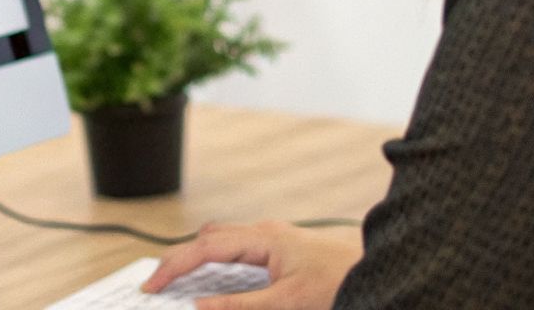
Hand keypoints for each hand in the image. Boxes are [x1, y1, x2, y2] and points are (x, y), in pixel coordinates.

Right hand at [141, 220, 362, 309]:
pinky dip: (218, 262)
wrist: (381, 269)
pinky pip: (239, 248)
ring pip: (223, 239)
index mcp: (263, 237)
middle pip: (208, 238)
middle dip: (180, 259)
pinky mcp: (282, 247)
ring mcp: (274, 237)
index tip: (152, 285)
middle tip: (158, 284)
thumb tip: (201, 306)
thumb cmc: (340, 282)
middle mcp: (266, 231)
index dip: (174, 266)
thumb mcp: (287, 303)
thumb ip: (241, 306)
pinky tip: (217, 279)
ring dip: (199, 258)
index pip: (205, 248)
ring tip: (179, 281)